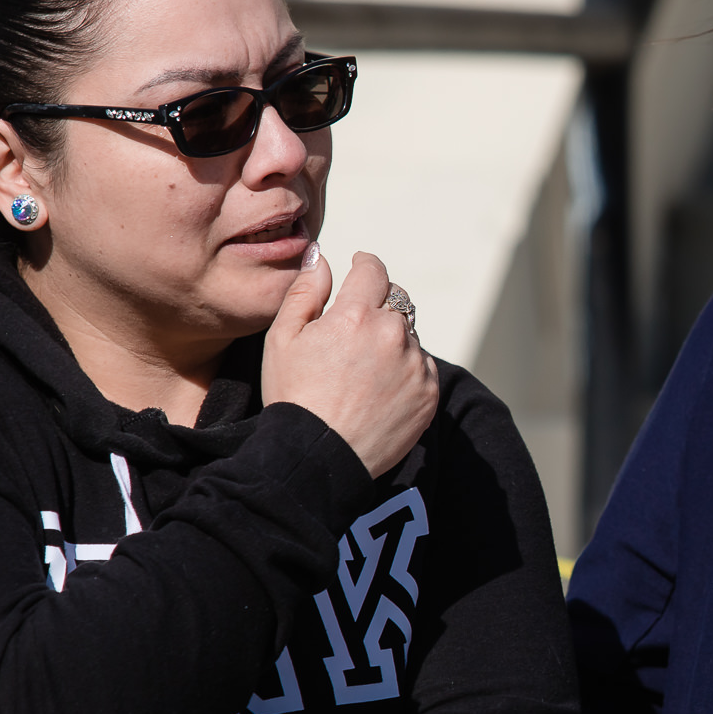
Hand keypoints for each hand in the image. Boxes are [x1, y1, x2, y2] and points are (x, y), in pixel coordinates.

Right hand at [261, 246, 439, 477]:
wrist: (319, 456)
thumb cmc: (294, 396)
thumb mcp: (283, 338)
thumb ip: (306, 291)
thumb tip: (323, 256)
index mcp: (356, 314)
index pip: (373, 270)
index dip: (365, 265)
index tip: (360, 266)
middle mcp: (392, 334)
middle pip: (395, 302)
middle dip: (377, 306)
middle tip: (353, 332)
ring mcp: (415, 365)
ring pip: (409, 335)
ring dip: (392, 340)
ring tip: (362, 370)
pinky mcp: (429, 393)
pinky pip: (422, 366)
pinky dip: (406, 369)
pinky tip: (379, 389)